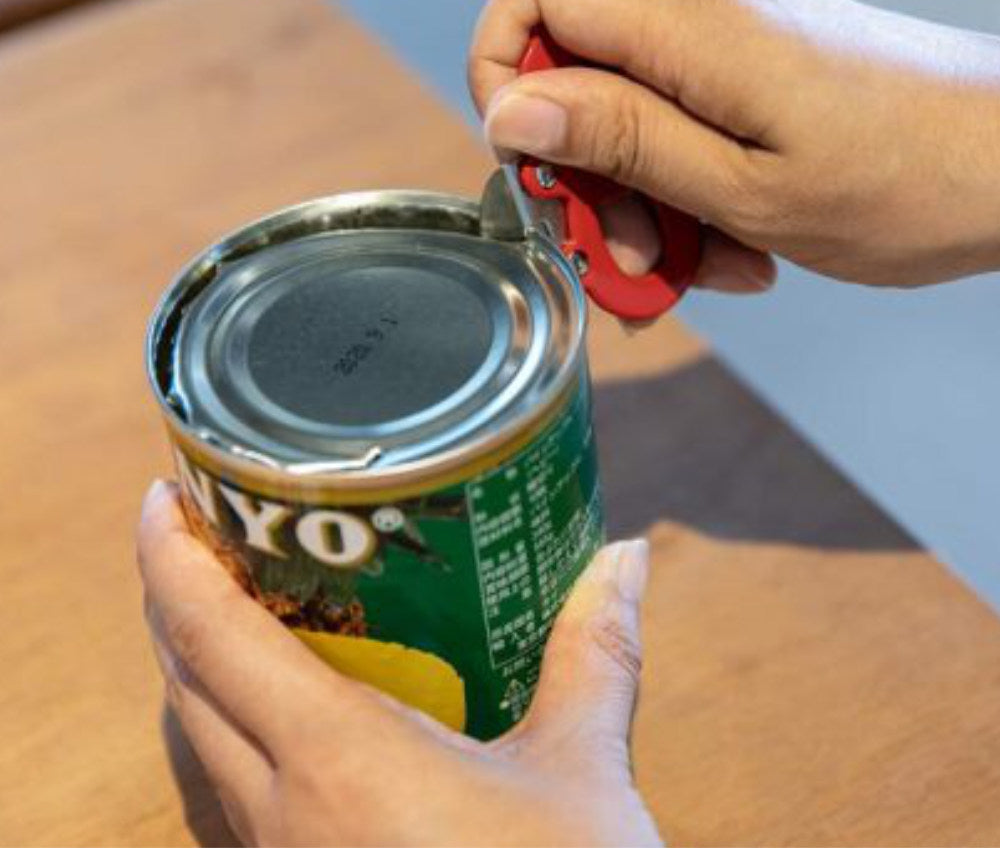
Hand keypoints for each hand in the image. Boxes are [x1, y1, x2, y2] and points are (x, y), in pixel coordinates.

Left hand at [137, 481, 661, 846]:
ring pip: (196, 741)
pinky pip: (224, 792)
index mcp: (336, 761)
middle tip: (209, 526)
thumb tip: (623, 558)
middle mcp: (281, 812)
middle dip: (175, 594)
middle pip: (184, 680)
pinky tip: (275, 710)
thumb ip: (596, 653)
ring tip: (232, 598)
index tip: (163, 493)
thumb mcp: (582, 773)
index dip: (169, 556)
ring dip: (195, 662)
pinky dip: (224, 726)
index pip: (210, 637)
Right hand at [469, 0, 999, 288]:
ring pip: (635, 114)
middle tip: (633, 258)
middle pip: (580, 68)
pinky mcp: (769, 69)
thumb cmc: (912, 183)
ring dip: (648, 203)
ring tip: (708, 267)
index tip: (532, 162)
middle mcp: (711, 14)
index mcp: (695, 29)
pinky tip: (740, 247)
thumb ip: (622, 141)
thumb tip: (511, 109)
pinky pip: (692, 124)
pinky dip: (694, 192)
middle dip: (588, 175)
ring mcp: (743, 40)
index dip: (501, 67)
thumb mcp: (746, 188)